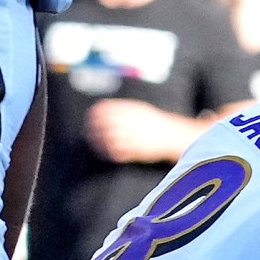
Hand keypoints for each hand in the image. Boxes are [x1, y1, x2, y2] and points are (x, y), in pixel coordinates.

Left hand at [83, 99, 208, 164]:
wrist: (171, 134)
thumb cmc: (151, 121)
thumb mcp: (140, 109)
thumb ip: (122, 108)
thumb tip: (99, 107)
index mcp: (135, 111)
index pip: (112, 109)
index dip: (98, 112)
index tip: (90, 114)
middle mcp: (135, 123)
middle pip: (109, 124)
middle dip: (96, 127)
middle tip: (88, 129)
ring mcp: (136, 137)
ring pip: (111, 139)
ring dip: (99, 141)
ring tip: (93, 140)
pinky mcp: (138, 151)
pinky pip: (119, 152)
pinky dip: (109, 151)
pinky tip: (104, 150)